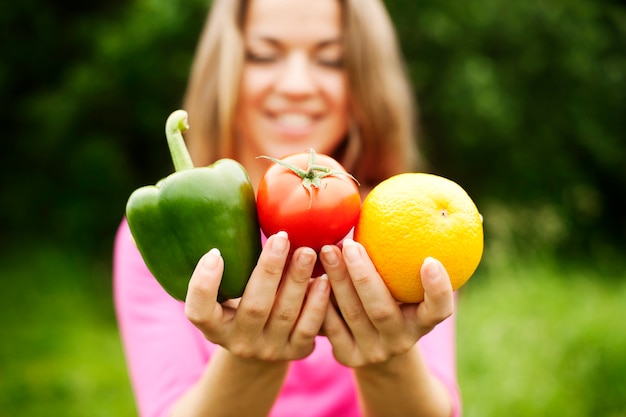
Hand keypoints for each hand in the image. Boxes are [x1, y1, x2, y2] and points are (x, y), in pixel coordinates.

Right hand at [184, 232, 330, 361]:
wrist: (266, 340)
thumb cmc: (245, 296)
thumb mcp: (232, 284)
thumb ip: (233, 256)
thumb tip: (234, 197)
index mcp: (213, 325)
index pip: (198, 310)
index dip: (204, 284)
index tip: (214, 252)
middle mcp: (238, 342)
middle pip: (254, 307)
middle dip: (269, 269)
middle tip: (282, 238)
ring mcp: (268, 350)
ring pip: (285, 315)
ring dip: (298, 280)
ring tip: (308, 251)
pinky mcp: (296, 351)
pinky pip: (309, 327)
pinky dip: (318, 302)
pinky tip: (325, 278)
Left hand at [319, 239, 453, 367]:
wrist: (374, 342)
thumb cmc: (392, 295)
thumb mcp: (403, 283)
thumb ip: (405, 252)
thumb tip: (408, 197)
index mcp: (423, 322)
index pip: (439, 309)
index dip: (437, 288)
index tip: (429, 260)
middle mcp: (402, 340)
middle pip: (382, 309)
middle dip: (364, 275)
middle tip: (349, 244)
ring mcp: (373, 352)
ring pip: (352, 315)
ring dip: (337, 280)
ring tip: (326, 250)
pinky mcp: (347, 356)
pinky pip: (330, 325)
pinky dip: (321, 298)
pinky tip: (312, 273)